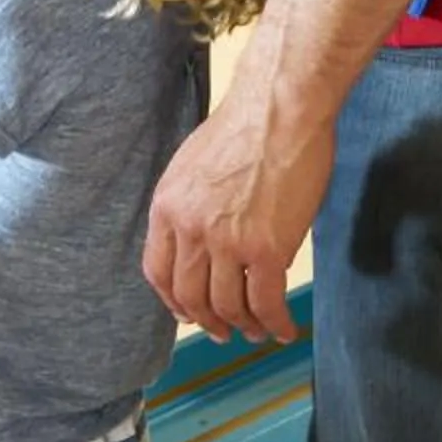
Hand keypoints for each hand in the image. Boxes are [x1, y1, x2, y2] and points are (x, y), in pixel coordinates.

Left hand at [142, 43, 330, 344]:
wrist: (279, 109)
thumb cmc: (244, 130)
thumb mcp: (193, 168)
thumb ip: (191, 207)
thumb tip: (200, 242)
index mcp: (167, 207)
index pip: (157, 270)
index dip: (172, 300)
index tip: (187, 312)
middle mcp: (190, 229)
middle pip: (190, 295)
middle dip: (207, 320)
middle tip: (223, 331)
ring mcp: (227, 242)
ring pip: (228, 305)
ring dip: (243, 326)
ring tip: (256, 332)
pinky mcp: (268, 249)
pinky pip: (266, 301)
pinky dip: (275, 322)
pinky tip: (284, 328)